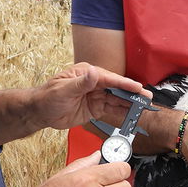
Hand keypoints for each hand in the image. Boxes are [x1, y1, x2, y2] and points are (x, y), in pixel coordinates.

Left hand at [33, 62, 151, 129]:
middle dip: (132, 93)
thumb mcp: (63, 89)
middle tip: (147, 97)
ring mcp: (96, 96)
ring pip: (117, 100)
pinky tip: (132, 114)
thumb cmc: (48, 97)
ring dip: (130, 104)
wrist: (40, 112)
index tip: (137, 87)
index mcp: (87, 74)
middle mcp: (94, 83)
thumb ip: (81, 82)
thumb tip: (93, 72)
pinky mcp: (96, 108)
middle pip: (117, 88)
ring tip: (144, 107)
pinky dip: (122, 113)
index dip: (124, 83)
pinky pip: (112, 110)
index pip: (110, 78)